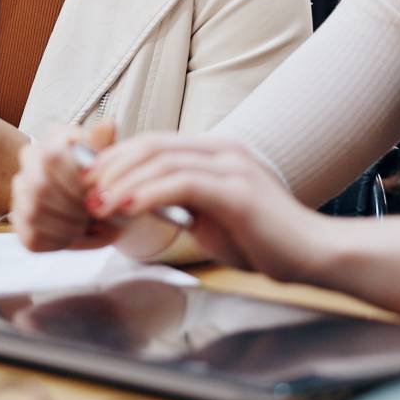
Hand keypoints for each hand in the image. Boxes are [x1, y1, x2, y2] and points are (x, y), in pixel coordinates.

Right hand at [12, 120, 124, 251]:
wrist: (106, 206)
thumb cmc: (106, 180)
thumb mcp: (111, 161)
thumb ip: (106, 146)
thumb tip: (108, 124)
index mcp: (53, 139)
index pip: (51, 156)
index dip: (75, 180)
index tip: (96, 193)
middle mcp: (30, 162)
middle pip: (39, 187)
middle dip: (73, 207)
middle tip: (94, 214)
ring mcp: (21, 192)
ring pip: (33, 213)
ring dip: (69, 226)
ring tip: (89, 226)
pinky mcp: (19, 223)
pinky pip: (32, 237)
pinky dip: (61, 242)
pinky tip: (76, 235)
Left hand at [85, 132, 325, 280]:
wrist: (314, 255)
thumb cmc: (265, 241)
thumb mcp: (213, 215)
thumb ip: (182, 202)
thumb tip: (138, 202)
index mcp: (217, 152)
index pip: (156, 143)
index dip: (118, 159)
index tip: (91, 182)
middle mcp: (223, 151)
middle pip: (153, 145)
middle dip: (112, 167)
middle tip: (85, 192)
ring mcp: (232, 167)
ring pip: (162, 160)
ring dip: (123, 182)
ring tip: (98, 204)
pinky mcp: (237, 191)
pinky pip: (181, 183)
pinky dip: (147, 194)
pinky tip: (126, 209)